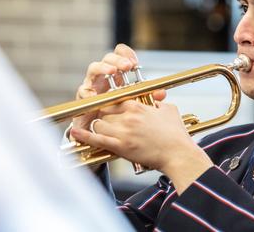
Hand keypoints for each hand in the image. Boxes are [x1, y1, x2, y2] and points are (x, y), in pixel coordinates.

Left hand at [70, 100, 212, 193]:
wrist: (178, 154)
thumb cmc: (176, 135)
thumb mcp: (169, 111)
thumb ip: (160, 103)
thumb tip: (158, 100)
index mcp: (138, 105)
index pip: (114, 100)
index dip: (109, 105)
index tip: (107, 108)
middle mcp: (127, 116)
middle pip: (104, 111)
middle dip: (102, 116)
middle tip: (101, 120)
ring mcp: (123, 131)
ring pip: (98, 123)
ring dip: (97, 127)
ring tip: (98, 130)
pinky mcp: (120, 146)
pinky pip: (96, 139)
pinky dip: (83, 135)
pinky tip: (74, 133)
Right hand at [72, 44, 164, 131]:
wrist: (98, 129)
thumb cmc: (116, 112)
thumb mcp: (133, 103)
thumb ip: (147, 97)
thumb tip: (162, 94)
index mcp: (116, 73)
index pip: (120, 54)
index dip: (126, 54)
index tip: (135, 62)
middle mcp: (103, 75)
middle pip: (108, 58)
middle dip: (118, 60)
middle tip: (128, 66)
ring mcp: (92, 83)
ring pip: (93, 68)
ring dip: (103, 68)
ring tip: (112, 71)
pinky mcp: (83, 96)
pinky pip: (83, 90)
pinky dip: (88, 91)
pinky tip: (95, 94)